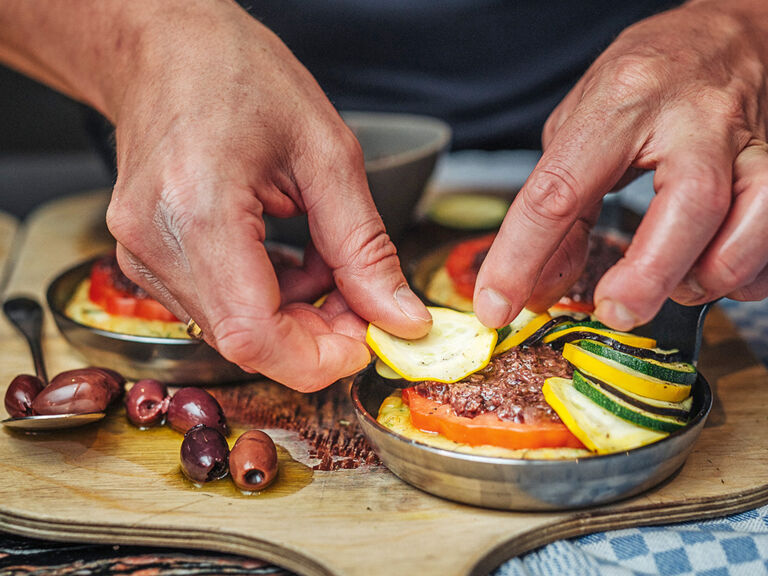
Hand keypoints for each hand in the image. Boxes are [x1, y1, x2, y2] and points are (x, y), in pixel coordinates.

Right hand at [105, 2, 430, 390]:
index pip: (254, 336)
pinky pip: (217, 306)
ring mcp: (140, 256)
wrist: (165, 50)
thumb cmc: (240, 77)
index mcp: (199, 212)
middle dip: (316, 335)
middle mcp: (156, 244)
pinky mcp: (144, 258)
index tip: (367, 339)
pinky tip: (287, 255)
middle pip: (246, 341)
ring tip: (322, 257)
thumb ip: (365, 248)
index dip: (319, 357)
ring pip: (234, 329)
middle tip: (358, 296)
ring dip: (295, 313)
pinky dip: (267, 297)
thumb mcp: (326, 154)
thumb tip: (399, 318)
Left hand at [475, 0, 767, 330]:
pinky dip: (745, 273)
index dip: (521, 257)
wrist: (727, 34)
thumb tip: (539, 284)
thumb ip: (561, 203)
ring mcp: (751, 140)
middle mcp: (695, 119)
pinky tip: (712, 268)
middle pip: (689, 204)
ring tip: (674, 284)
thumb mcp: (583, 125)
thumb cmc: (647, 80)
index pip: (560, 189)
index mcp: (623, 102)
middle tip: (615, 311)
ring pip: (754, 221)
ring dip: (709, 274)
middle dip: (648, 274)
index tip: (497, 304)